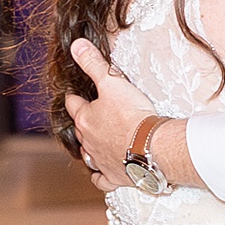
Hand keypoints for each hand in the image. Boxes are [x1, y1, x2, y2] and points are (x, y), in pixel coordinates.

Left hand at [61, 38, 155, 185]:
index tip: (74, 94)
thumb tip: (76, 45)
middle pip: (79, 130)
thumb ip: (93, 63)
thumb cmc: (132, 114)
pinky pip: (100, 179)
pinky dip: (98, 175)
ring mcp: (99, 160)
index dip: (74, 97)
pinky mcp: (113, 176)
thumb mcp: (112, 82)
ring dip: (88, 147)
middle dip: (81, 122)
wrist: (151, 146)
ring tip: (93, 141)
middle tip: (86, 115)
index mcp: (85, 118)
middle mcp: (88, 141)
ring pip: (87, 154)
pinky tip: (99, 173)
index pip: (73, 105)